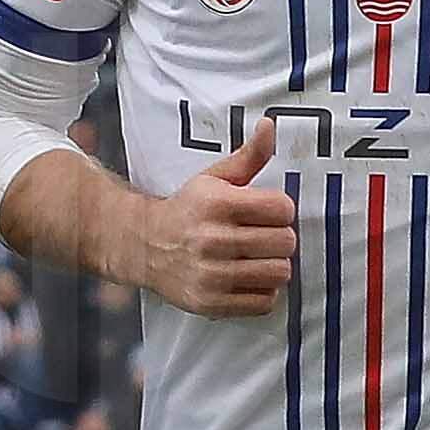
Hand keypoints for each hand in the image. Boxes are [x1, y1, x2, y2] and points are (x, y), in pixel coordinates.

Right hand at [135, 116, 296, 317]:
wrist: (144, 245)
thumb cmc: (189, 210)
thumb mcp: (214, 178)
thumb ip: (248, 156)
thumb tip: (269, 126)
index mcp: (217, 204)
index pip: (282, 208)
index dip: (281, 209)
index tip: (268, 212)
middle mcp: (212, 240)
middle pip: (285, 243)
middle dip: (280, 238)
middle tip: (264, 236)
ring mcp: (211, 275)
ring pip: (279, 273)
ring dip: (274, 265)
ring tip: (257, 258)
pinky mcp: (211, 303)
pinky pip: (265, 302)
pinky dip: (263, 291)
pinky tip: (247, 278)